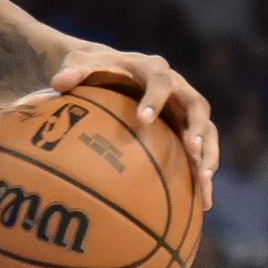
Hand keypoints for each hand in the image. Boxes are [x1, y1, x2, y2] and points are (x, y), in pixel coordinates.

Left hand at [43, 43, 217, 209]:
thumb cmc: (94, 69)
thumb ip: (73, 71)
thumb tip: (58, 82)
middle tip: (193, 150)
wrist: (110, 72)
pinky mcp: (186, 129)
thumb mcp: (80, 64)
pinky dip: (203, 173)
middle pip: (197, 106)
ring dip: (209, 155)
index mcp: (153, 70)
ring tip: (205, 181)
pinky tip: (203, 202)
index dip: (154, 99)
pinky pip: (201, 151)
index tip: (143, 119)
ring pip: (207, 131)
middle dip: (197, 129)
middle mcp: (177, 88)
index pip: (159, 81)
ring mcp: (184, 110)